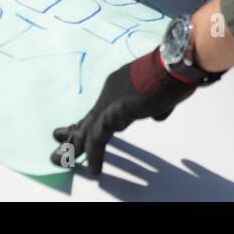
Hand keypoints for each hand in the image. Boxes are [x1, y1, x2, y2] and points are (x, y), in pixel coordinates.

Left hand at [51, 50, 197, 174]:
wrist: (176, 64)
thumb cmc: (174, 76)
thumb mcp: (163, 96)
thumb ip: (156, 107)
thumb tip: (157, 115)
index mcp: (119, 85)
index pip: (99, 109)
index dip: (86, 123)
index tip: (75, 133)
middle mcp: (109, 92)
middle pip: (87, 118)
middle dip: (71, 134)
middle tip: (57, 150)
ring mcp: (110, 101)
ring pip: (86, 129)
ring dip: (74, 147)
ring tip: (62, 161)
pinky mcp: (115, 112)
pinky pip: (99, 137)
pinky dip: (95, 154)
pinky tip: (95, 168)